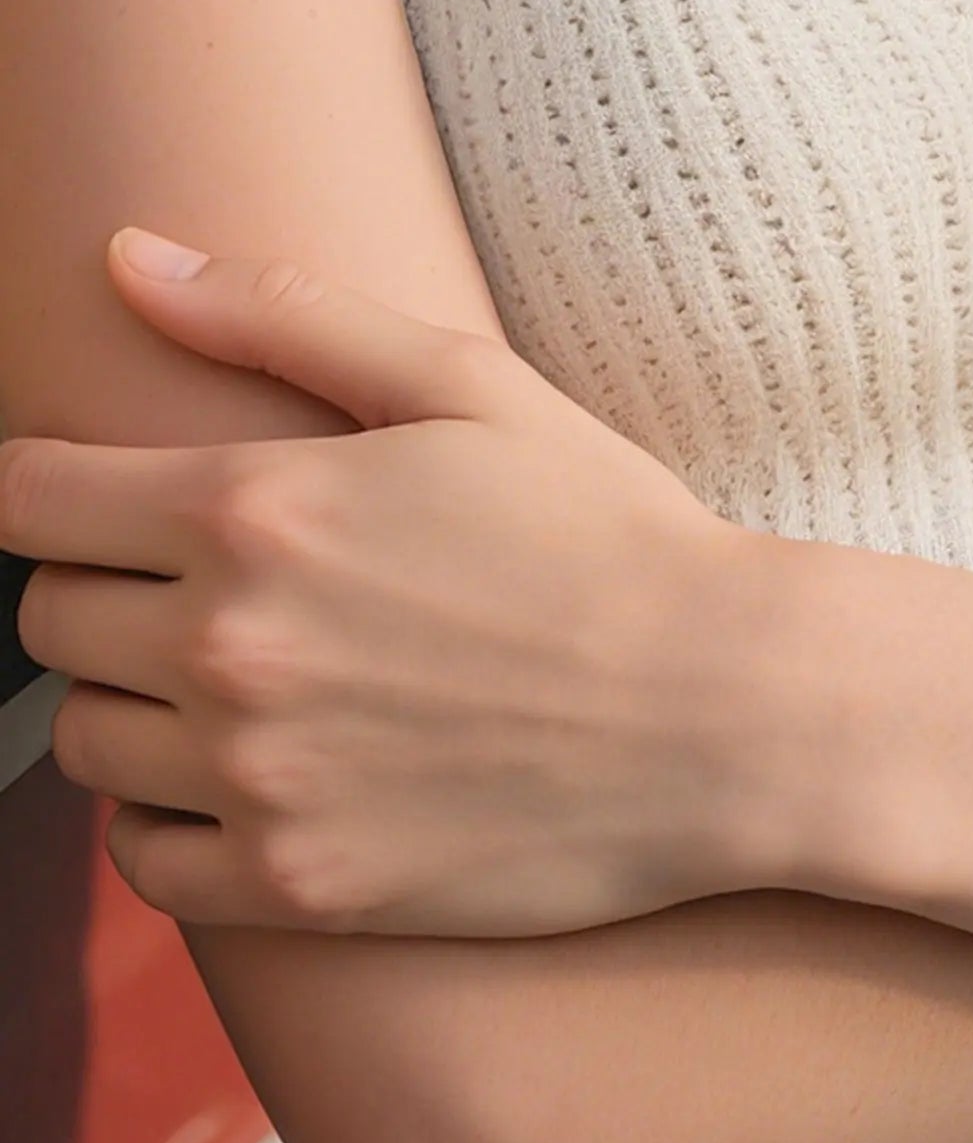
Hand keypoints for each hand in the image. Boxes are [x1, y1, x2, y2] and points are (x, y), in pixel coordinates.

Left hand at [0, 229, 778, 933]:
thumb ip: (284, 313)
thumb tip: (121, 257)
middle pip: (51, 622)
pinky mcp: (304, 886)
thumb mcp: (471, 387)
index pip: (28, 497)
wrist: (733, 713)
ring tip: (234, 701)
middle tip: (211, 604)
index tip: (115, 512)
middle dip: (109, 600)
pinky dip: (166, 828)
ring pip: (83, 745)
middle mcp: (229, 643)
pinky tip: (242, 794)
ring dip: (135, 714)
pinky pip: (143, 865)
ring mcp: (260, 776)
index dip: (62, 496)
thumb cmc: (618, 540)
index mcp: (251, 506)